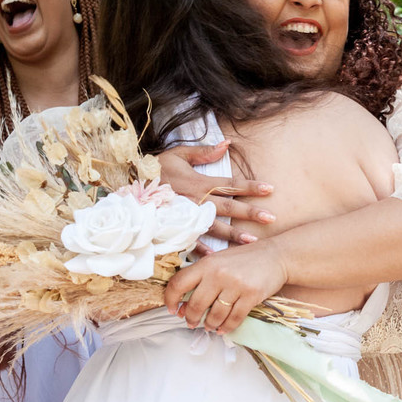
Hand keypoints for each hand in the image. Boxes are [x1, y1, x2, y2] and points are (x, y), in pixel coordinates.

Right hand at [158, 142, 275, 251]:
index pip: (231, 184)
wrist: (129, 184)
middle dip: (251, 213)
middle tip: (271, 218)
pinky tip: (217, 258)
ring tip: (253, 240)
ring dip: (235, 235)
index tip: (270, 189)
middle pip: (229, 207)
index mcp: (200, 182)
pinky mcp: (175, 228)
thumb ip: (204, 152)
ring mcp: (187, 216)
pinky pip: (191, 241)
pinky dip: (203, 250)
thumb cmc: (156, 168)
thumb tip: (227, 143)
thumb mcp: (178, 154)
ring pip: (216, 227)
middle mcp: (197, 200)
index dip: (251, 186)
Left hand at [164, 239, 289, 333]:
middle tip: (191, 323)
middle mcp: (219, 274)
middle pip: (196, 304)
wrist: (276, 256)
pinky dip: (227, 327)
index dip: (170, 299)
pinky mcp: (251, 296)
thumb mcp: (220, 260)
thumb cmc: (245, 259)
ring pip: (215, 315)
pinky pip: (234, 319)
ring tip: (209, 326)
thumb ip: (202, 278)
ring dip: (210, 324)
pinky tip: (223, 328)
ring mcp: (235, 285)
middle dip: (191, 318)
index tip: (173, 310)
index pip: (178, 283)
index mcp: (207, 263)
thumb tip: (184, 305)